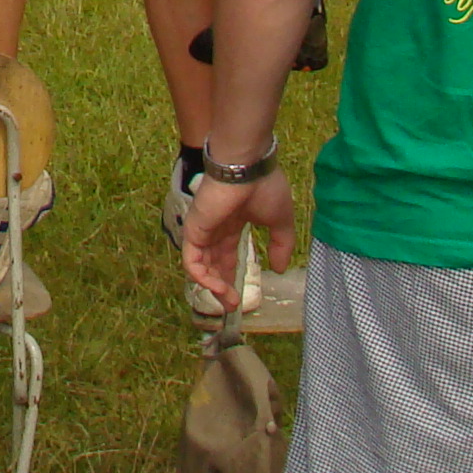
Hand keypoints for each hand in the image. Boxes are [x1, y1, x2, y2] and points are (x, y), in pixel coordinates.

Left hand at [180, 168, 295, 305]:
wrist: (247, 167)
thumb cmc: (265, 187)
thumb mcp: (280, 222)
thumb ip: (280, 245)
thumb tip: (281, 269)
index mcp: (233, 224)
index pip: (228, 255)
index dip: (232, 277)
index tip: (241, 297)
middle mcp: (216, 228)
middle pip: (213, 264)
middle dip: (222, 287)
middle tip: (232, 305)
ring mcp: (203, 229)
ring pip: (201, 265)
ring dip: (213, 286)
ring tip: (228, 300)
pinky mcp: (194, 229)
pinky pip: (192, 260)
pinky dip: (201, 276)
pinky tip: (217, 286)